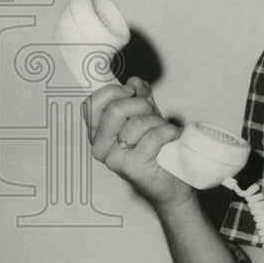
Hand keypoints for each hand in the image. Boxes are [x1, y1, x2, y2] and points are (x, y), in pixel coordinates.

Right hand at [83, 76, 193, 211]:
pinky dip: (169, 132)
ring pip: (138, 123)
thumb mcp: (146, 116)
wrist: (172, 180)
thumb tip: (134, 81)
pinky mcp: (133, 168)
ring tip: (164, 132)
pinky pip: (153, 136)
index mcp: (97, 134)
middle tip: (153, 115)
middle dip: (141, 105)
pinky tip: (172, 137)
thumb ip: (139, 97)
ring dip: (158, 122)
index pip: (91, 104)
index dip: (113, 92)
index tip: (132, 92)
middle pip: (116, 109)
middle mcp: (100, 148)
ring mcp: (115, 160)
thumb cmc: (156, 149)